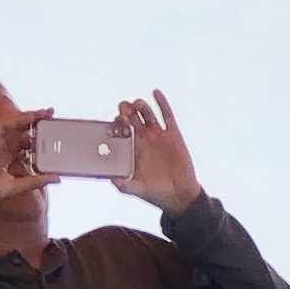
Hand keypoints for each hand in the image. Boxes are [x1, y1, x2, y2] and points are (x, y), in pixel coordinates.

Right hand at [0, 108, 55, 218]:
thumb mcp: (16, 186)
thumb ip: (36, 180)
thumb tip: (56, 178)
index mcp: (7, 159)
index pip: (27, 146)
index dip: (41, 140)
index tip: (55, 135)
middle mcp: (1, 147)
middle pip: (23, 132)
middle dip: (38, 125)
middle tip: (53, 116)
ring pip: (15, 126)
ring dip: (30, 118)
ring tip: (46, 113)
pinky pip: (4, 124)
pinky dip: (18, 119)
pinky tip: (30, 116)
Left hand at [109, 90, 203, 212]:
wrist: (179, 195)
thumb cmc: (155, 193)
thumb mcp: (136, 189)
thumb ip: (123, 184)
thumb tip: (110, 178)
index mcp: (132, 150)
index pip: (121, 132)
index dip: (117, 124)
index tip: (115, 120)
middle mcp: (143, 140)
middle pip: (132, 119)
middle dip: (126, 111)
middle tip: (122, 106)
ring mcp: (158, 135)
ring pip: (147, 115)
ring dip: (141, 106)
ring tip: (136, 103)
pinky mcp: (173, 134)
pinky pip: (167, 115)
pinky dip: (161, 103)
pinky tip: (155, 92)